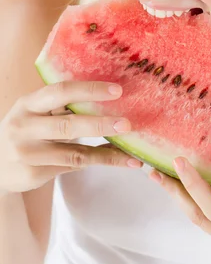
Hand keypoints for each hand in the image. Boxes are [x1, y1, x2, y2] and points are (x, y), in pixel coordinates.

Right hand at [0, 80, 141, 194]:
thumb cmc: (27, 130)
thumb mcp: (35, 112)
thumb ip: (61, 105)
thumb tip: (109, 95)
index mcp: (28, 104)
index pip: (60, 92)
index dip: (89, 90)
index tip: (117, 90)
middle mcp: (24, 127)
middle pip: (67, 125)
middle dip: (99, 123)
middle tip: (127, 124)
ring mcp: (27, 153)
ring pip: (74, 152)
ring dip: (107, 151)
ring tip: (133, 150)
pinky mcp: (34, 173)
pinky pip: (74, 166)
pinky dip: (100, 162)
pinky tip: (122, 160)